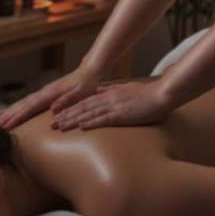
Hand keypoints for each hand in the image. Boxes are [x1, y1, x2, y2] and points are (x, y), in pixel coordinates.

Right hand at [0, 64, 101, 129]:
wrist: (90, 70)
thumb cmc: (87, 84)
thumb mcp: (81, 93)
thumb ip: (67, 101)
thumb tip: (53, 109)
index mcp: (51, 94)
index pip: (30, 107)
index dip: (17, 118)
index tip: (5, 127)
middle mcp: (44, 92)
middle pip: (22, 105)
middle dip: (7, 116)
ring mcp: (44, 92)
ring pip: (23, 103)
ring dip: (10, 112)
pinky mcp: (46, 93)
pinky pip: (28, 102)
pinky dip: (18, 108)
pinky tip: (13, 113)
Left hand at [51, 76, 171, 130]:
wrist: (162, 95)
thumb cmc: (147, 94)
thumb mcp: (127, 88)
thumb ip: (112, 89)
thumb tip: (99, 90)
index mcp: (110, 93)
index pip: (86, 102)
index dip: (71, 109)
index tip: (59, 115)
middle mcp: (109, 98)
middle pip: (83, 107)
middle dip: (67, 116)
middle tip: (52, 124)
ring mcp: (115, 106)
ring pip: (90, 113)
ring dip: (74, 120)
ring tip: (60, 127)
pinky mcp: (122, 114)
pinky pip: (104, 118)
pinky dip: (91, 122)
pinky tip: (81, 127)